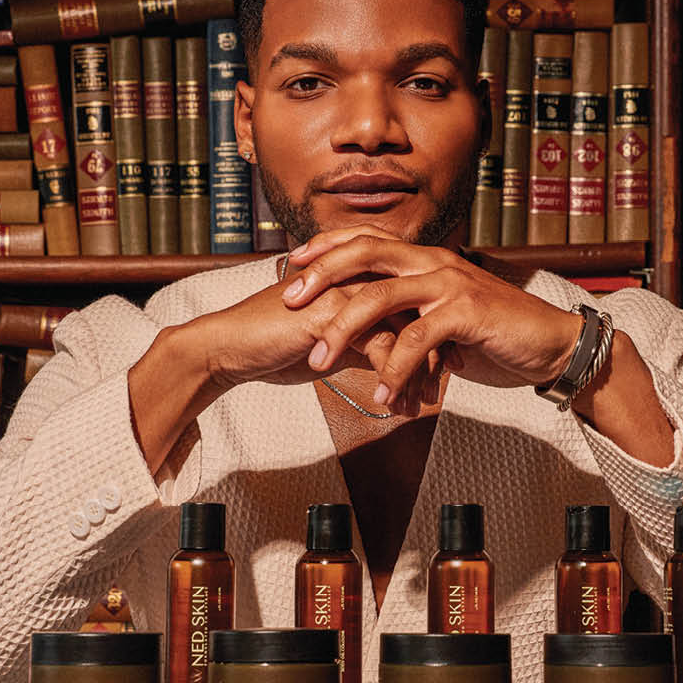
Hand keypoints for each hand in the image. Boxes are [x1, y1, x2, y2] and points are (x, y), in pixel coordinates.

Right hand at [196, 262, 446, 401]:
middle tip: (454, 376)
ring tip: (423, 400)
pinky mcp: (330, 315)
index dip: (434, 327)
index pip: (411, 296)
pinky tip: (393, 404)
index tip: (451, 358)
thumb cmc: (272, 344)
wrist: (228, 349)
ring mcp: (343, 292)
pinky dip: (392, 379)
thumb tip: (390, 361)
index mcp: (355, 278)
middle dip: (439, 345)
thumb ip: (360, 343)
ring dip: (418, 368)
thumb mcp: (328, 343)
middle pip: (416, 307)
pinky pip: (378, 346)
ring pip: (403, 327)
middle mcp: (354, 278)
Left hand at [281, 227, 584, 410]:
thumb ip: (409, 317)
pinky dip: (394, 370)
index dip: (326, 247)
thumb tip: (371, 330)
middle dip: (321, 274)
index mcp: (426, 259)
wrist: (552, 346)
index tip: (291, 263)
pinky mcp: (467, 312)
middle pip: (364, 253)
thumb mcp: (444, 321)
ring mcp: (451, 284)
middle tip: (287, 299)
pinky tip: (382, 396)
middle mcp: (435, 262)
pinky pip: (416, 340)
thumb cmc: (496, 335)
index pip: (367, 240)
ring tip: (320, 362)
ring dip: (344, 331)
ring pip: (381, 297)